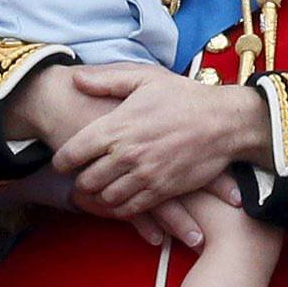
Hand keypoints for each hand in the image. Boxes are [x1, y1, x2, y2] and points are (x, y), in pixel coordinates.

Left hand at [53, 64, 266, 215]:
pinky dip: (118, 209)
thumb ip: (107, 79)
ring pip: (104, 198)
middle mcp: (127, 154)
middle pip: (85, 181)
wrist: (225, 122)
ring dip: (97, 197)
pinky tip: (118, 201)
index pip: (72, 153)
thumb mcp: (146, 78)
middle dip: (78, 182)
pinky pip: (129, 209)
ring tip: (97, 191)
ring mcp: (145, 175)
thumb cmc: (186, 97)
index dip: (61, 161)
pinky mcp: (162, 191)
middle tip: (80, 178)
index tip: (63, 162)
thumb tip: (75, 79)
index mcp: (117, 126)